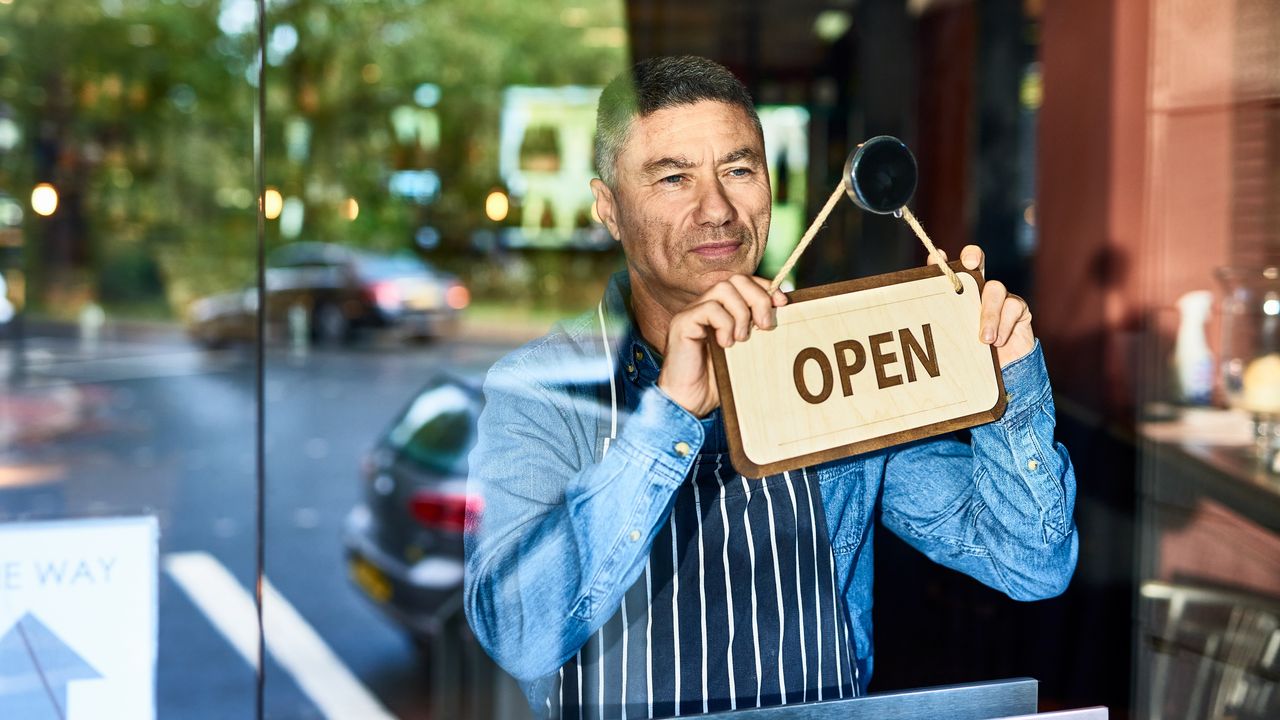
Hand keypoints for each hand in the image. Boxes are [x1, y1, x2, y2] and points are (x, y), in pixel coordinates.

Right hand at [658, 275, 788, 416]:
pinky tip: (725, 344)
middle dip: (758, 298)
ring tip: (742, 339)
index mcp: (724, 309)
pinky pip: (709, 309)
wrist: (691, 402)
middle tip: (766, 326)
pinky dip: (724, 324)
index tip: (782, 303)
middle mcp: (707, 305)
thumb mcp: (747, 352)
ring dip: (741, 312)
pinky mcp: (683, 323)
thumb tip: (784, 313)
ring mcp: (693, 312)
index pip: (746, 282)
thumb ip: (759, 331)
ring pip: (723, 289)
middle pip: (736, 280)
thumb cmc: (718, 380)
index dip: (766, 287)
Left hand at [929, 245, 1034, 366]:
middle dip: (972, 256)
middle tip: (970, 263)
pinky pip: (1013, 307)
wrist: (1003, 371)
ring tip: (984, 339)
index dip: (942, 260)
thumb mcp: (953, 340)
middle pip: (976, 260)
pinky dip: (1003, 325)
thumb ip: (940, 324)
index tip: (937, 256)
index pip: (948, 272)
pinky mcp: (1018, 308)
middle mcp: (979, 289)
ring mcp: (1000, 296)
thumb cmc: (973, 354)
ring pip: (994, 289)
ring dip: (988, 313)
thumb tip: (916, 316)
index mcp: (959, 295)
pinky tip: (998, 341)